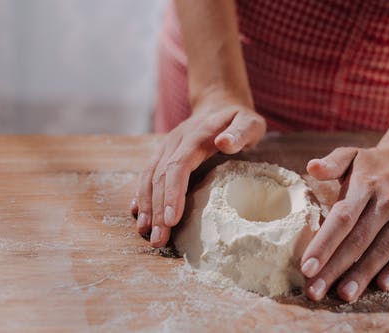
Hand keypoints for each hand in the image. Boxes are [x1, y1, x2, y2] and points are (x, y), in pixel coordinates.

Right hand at [131, 92, 265, 246]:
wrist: (218, 103)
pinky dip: (141, 195)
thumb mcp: (249, 121)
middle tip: (158, 239)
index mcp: (195, 137)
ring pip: (149, 178)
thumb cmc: (238, 118)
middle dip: (157, 210)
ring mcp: (166, 148)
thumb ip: (241, 132)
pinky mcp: (163, 155)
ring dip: (146, 206)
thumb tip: (224, 143)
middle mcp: (175, 143)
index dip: (173, 193)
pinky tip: (139, 215)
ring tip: (146, 232)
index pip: (178, 166)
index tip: (171, 219)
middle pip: (160, 178)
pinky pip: (147, 175)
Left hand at [300, 139, 388, 301]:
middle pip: (358, 240)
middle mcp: (387, 201)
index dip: (324, 244)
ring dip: (363, 274)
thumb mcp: (351, 155)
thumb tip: (311, 167)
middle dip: (335, 268)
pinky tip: (382, 286)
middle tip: (315, 291)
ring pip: (383, 249)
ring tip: (344, 294)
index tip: (306, 267)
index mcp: (365, 185)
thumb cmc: (374, 164)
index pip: (342, 218)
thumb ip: (332, 162)